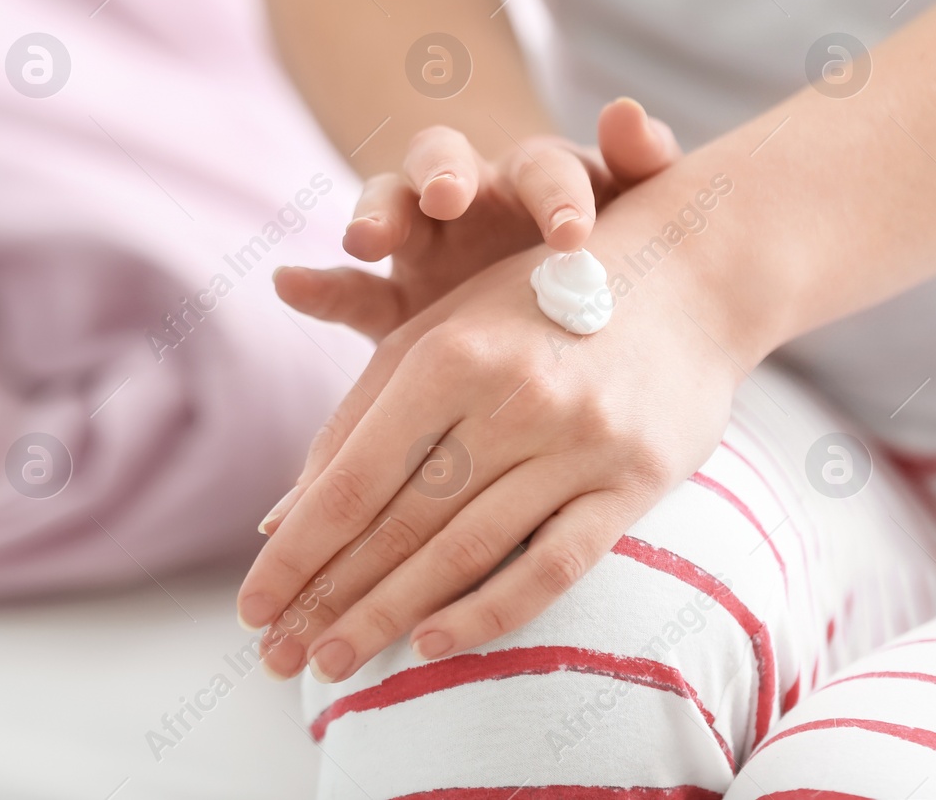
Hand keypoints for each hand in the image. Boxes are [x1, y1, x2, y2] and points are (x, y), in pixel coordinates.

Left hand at [239, 227, 745, 681]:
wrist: (684, 274)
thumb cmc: (531, 305)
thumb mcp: (438, 333)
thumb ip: (359, 419)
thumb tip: (282, 521)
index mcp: (448, 352)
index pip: (354, 477)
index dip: (297, 549)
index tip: (251, 607)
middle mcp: (511, 396)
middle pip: (402, 520)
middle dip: (329, 597)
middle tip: (277, 657)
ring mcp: (578, 441)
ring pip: (467, 549)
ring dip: (390, 615)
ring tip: (332, 662)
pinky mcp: (635, 479)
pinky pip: (555, 563)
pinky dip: (491, 609)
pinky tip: (432, 646)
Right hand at [273, 98, 678, 340]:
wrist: (569, 316)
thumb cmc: (615, 256)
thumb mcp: (637, 210)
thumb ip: (643, 163)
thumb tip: (626, 109)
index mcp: (541, 180)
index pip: (544, 167)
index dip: (556, 195)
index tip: (574, 234)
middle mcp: (475, 197)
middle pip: (446, 160)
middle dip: (444, 173)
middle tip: (448, 195)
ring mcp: (425, 243)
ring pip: (389, 205)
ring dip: (376, 212)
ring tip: (363, 236)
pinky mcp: (392, 300)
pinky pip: (349, 291)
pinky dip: (317, 287)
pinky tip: (287, 284)